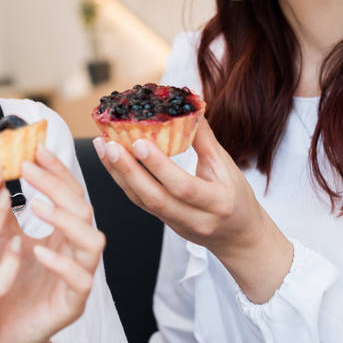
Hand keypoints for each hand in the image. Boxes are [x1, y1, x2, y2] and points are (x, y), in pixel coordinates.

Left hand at [0, 146, 105, 342]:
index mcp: (62, 233)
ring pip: (92, 241)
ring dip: (67, 220)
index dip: (55, 170)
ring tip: (38, 206)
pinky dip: (62, 264)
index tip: (36, 149)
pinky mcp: (73, 305)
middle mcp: (76, 251)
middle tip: (29, 169)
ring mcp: (79, 278)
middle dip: (58, 186)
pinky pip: (80, 281)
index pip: (69, 192)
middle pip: (83, 209)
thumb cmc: (4, 284)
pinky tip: (39, 252)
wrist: (1, 333)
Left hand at [95, 116, 291, 302]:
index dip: (159, 166)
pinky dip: (124, 180)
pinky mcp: (164, 224)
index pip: (183, 186)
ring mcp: (177, 225)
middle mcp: (196, 219)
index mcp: (218, 203)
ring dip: (119, 174)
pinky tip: (111, 162)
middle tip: (109, 144)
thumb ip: (205, 139)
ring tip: (103, 147)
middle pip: (155, 198)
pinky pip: (140, 203)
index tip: (139, 142)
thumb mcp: (228, 168)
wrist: (238, 238)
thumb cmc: (236, 198)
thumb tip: (188, 105)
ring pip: (142, 201)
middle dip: (128, 170)